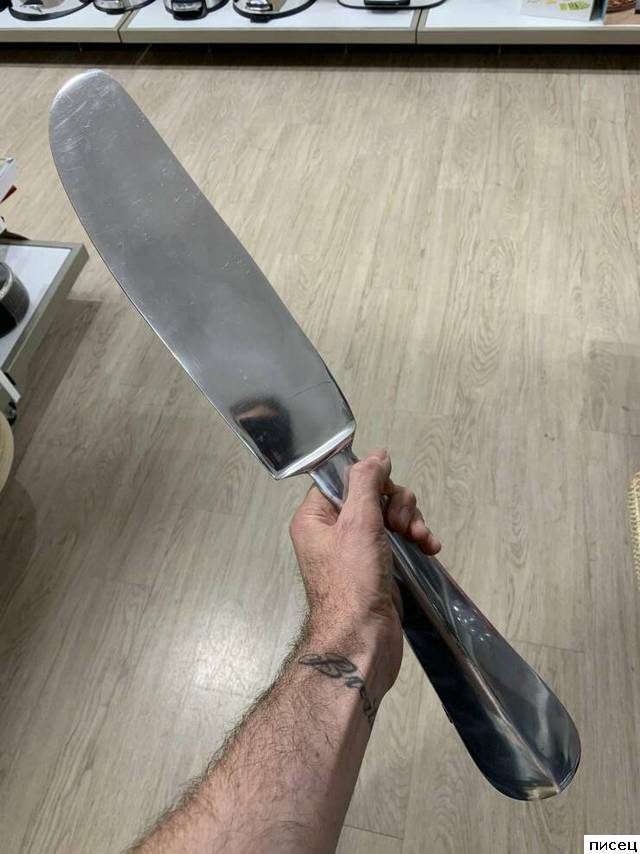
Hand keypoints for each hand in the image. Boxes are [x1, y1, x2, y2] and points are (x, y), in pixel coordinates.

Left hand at [289, 449, 440, 692]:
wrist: (363, 641)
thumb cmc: (353, 583)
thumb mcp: (358, 523)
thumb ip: (366, 482)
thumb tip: (377, 455)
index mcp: (315, 518)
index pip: (343, 480)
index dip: (370, 482)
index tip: (386, 495)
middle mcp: (333, 532)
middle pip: (372, 495)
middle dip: (397, 505)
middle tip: (401, 525)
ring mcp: (357, 551)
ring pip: (390, 516)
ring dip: (411, 521)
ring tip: (420, 539)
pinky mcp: (378, 567)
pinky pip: (399, 539)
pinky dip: (415, 540)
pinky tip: (429, 548)